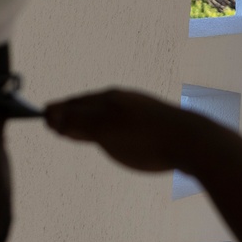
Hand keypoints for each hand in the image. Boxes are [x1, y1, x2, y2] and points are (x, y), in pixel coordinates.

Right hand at [44, 89, 203, 172]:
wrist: (195, 143)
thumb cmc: (147, 138)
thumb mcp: (106, 133)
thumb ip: (79, 124)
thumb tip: (53, 115)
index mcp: (110, 99)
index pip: (75, 104)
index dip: (59, 112)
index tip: (46, 118)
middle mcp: (126, 100)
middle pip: (92, 106)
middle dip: (74, 113)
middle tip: (58, 122)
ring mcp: (143, 110)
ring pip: (111, 113)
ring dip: (94, 120)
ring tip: (85, 129)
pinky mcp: (158, 123)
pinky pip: (128, 122)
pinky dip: (114, 127)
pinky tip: (120, 136)